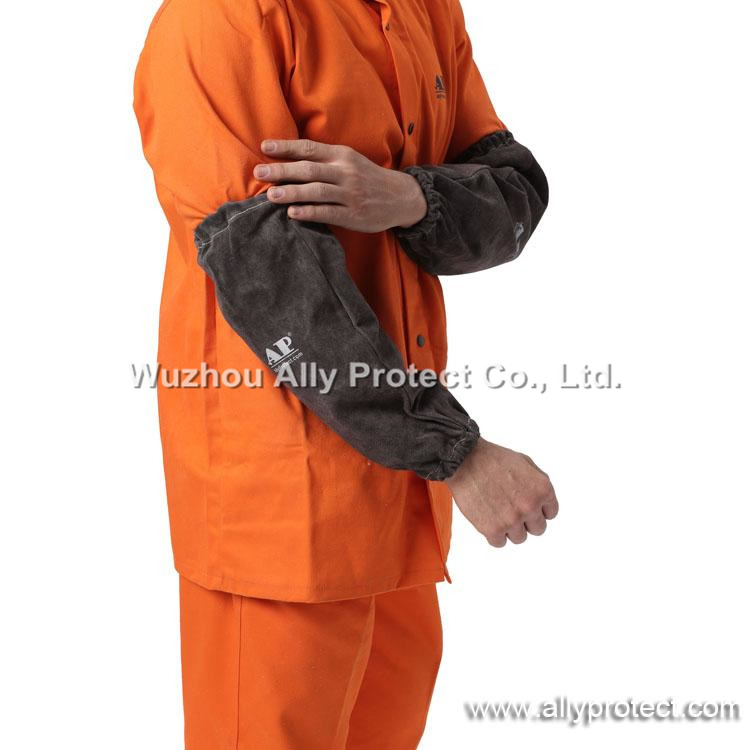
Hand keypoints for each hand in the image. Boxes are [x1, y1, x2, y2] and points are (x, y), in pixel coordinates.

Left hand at [253, 138, 427, 231]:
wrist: (401, 197)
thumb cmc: (368, 179)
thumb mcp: (350, 161)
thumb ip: (325, 160)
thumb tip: (290, 160)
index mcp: (342, 156)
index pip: (309, 148)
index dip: (286, 147)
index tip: (264, 147)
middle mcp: (345, 172)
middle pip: (309, 169)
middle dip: (282, 170)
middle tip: (259, 172)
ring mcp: (350, 194)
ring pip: (316, 191)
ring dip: (292, 192)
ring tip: (271, 195)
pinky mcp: (353, 215)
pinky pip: (328, 213)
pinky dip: (309, 212)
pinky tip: (292, 213)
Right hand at [445, 438, 558, 546]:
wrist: (465, 461)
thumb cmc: (492, 459)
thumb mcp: (525, 462)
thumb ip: (538, 483)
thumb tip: (543, 501)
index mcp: (543, 490)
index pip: (550, 513)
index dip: (537, 509)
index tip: (526, 505)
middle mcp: (531, 506)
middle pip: (538, 529)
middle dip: (526, 520)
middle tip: (510, 509)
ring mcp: (513, 520)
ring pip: (519, 538)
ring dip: (509, 528)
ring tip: (496, 511)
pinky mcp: (493, 529)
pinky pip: (499, 543)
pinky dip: (493, 534)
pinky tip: (487, 517)